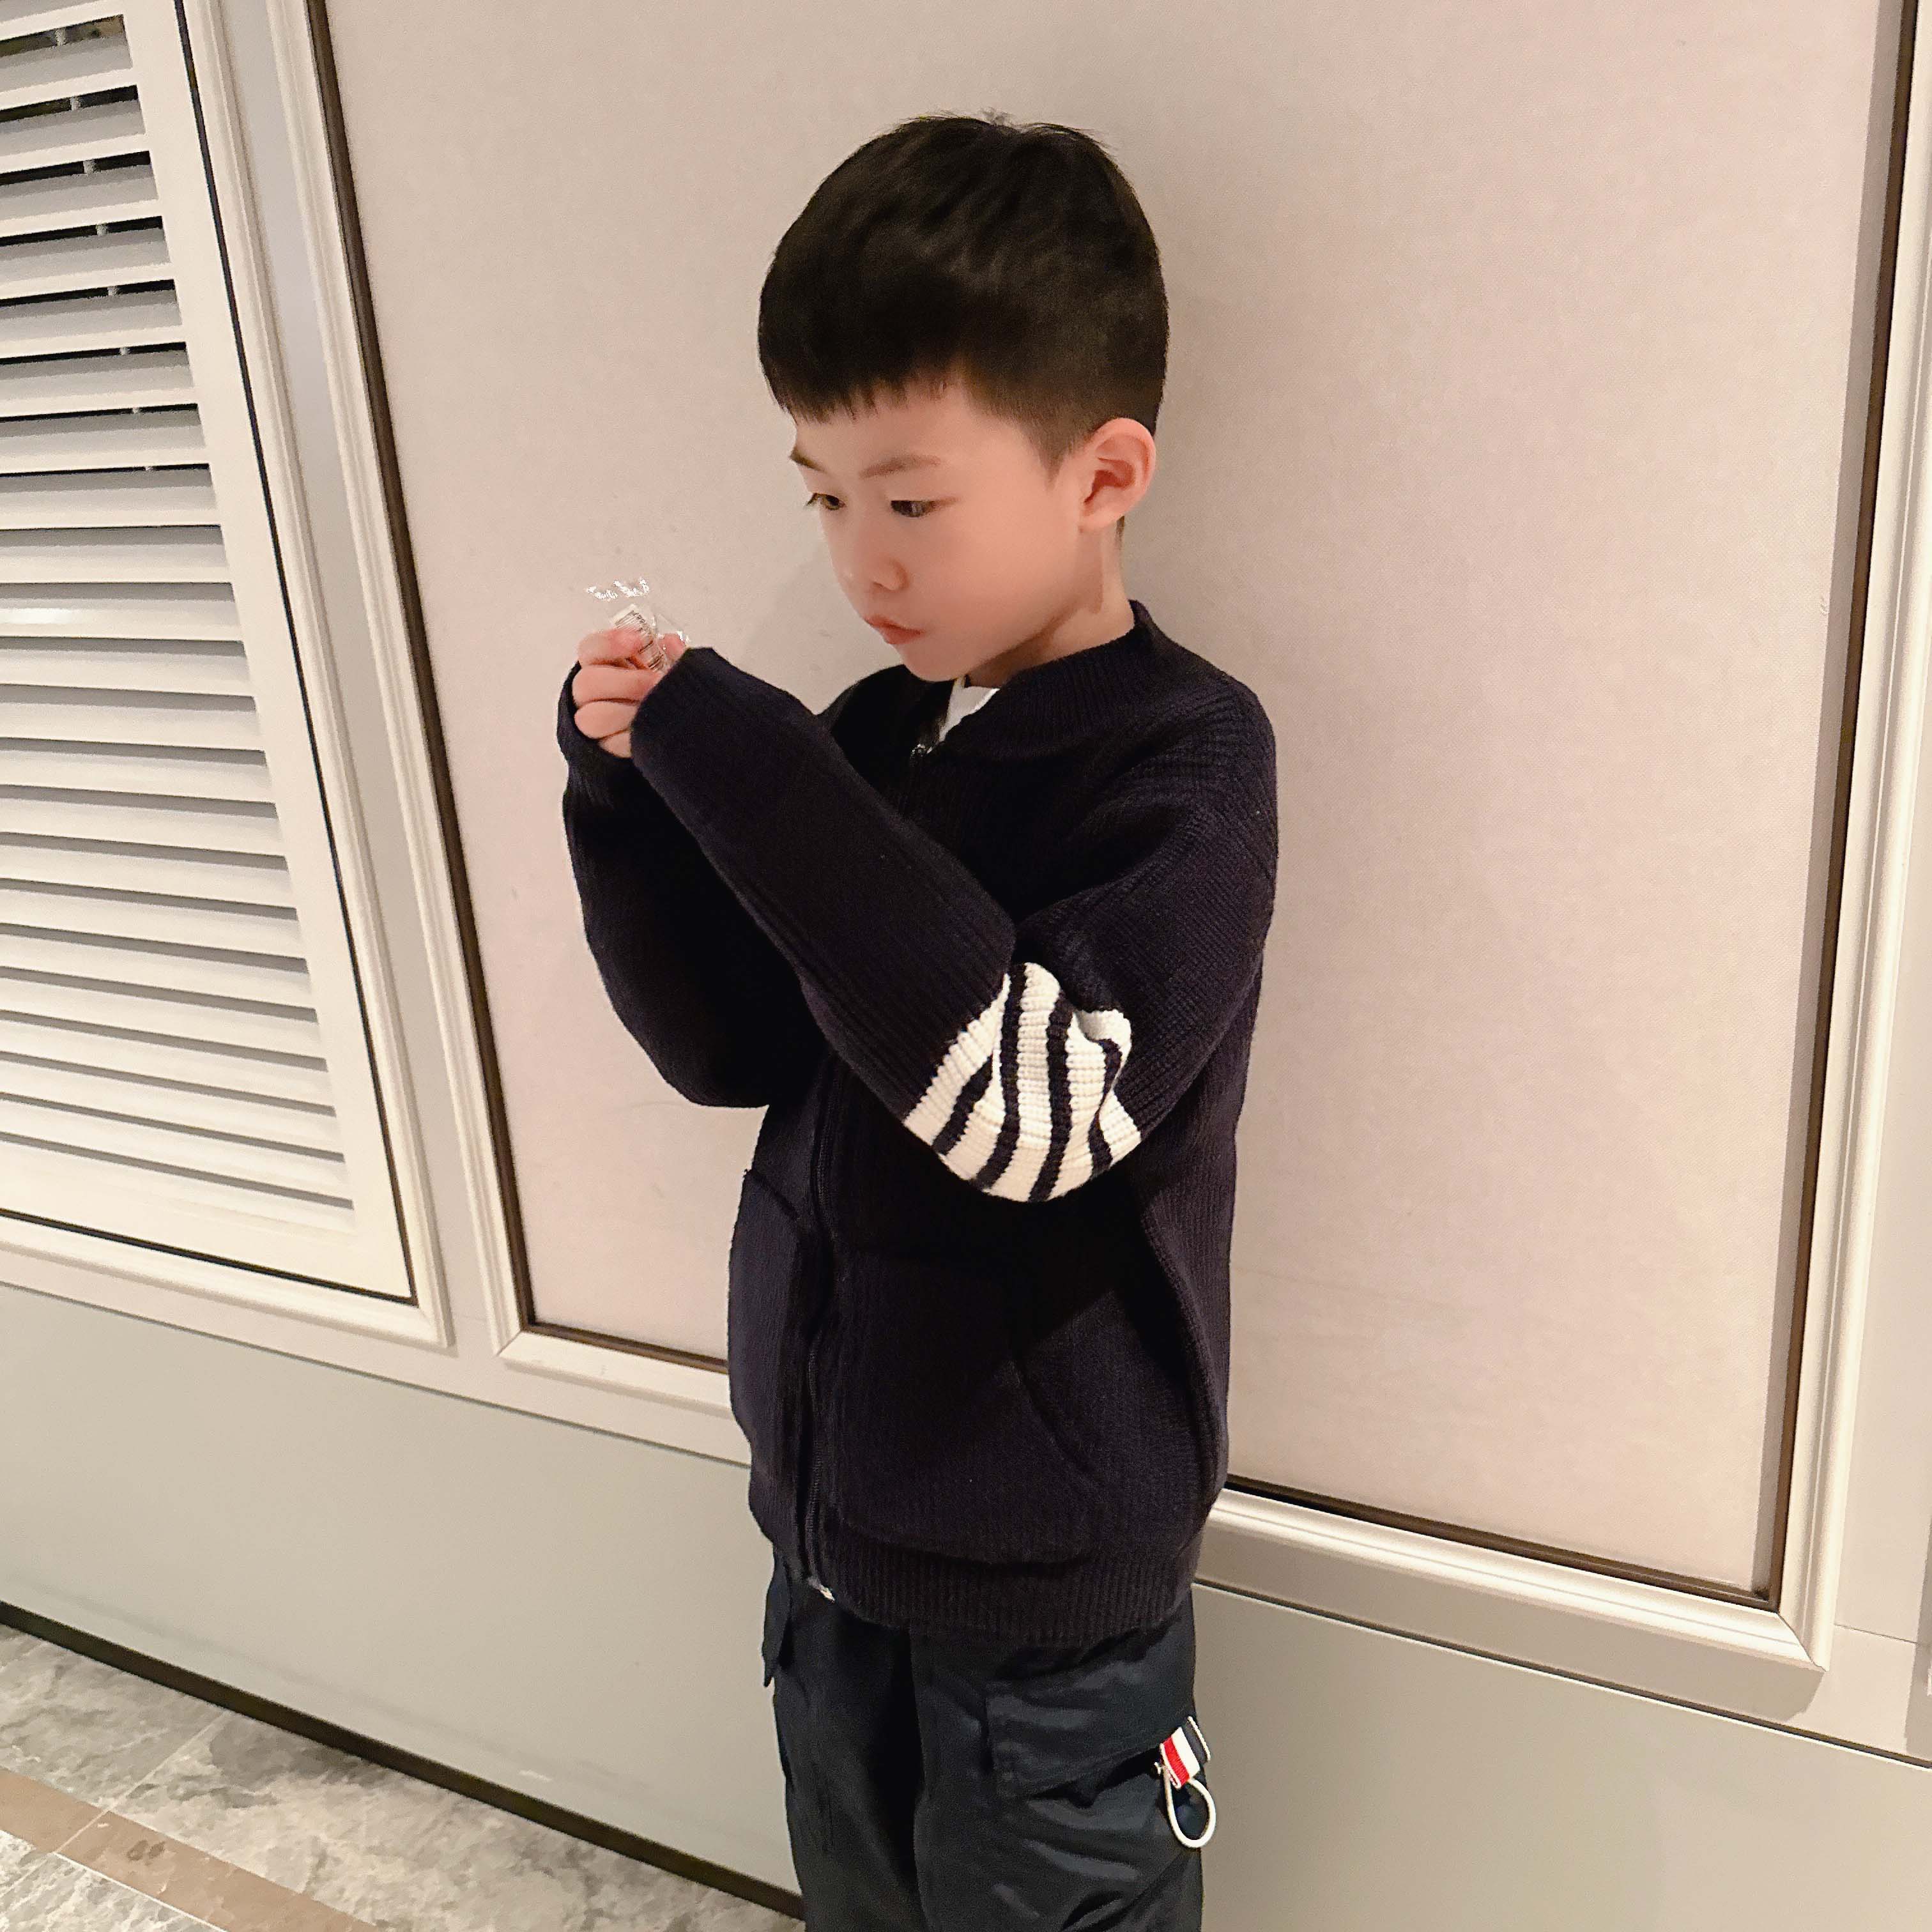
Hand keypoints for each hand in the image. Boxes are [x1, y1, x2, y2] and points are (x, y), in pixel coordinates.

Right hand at [569, 626, 689, 760]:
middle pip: (587, 682)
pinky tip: (649, 732)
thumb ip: (669, 656)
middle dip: (626, 682)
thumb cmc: (659, 694)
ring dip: (627, 713)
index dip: (610, 643)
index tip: (637, 641)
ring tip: (655, 711)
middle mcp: (589, 691)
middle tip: (656, 682)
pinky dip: (631, 739)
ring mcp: (591, 720)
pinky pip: (609, 744)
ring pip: (591, 717)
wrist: (664, 733)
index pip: (590, 648)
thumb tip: (671, 642)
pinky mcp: (602, 747)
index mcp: (600, 665)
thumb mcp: (666, 670)